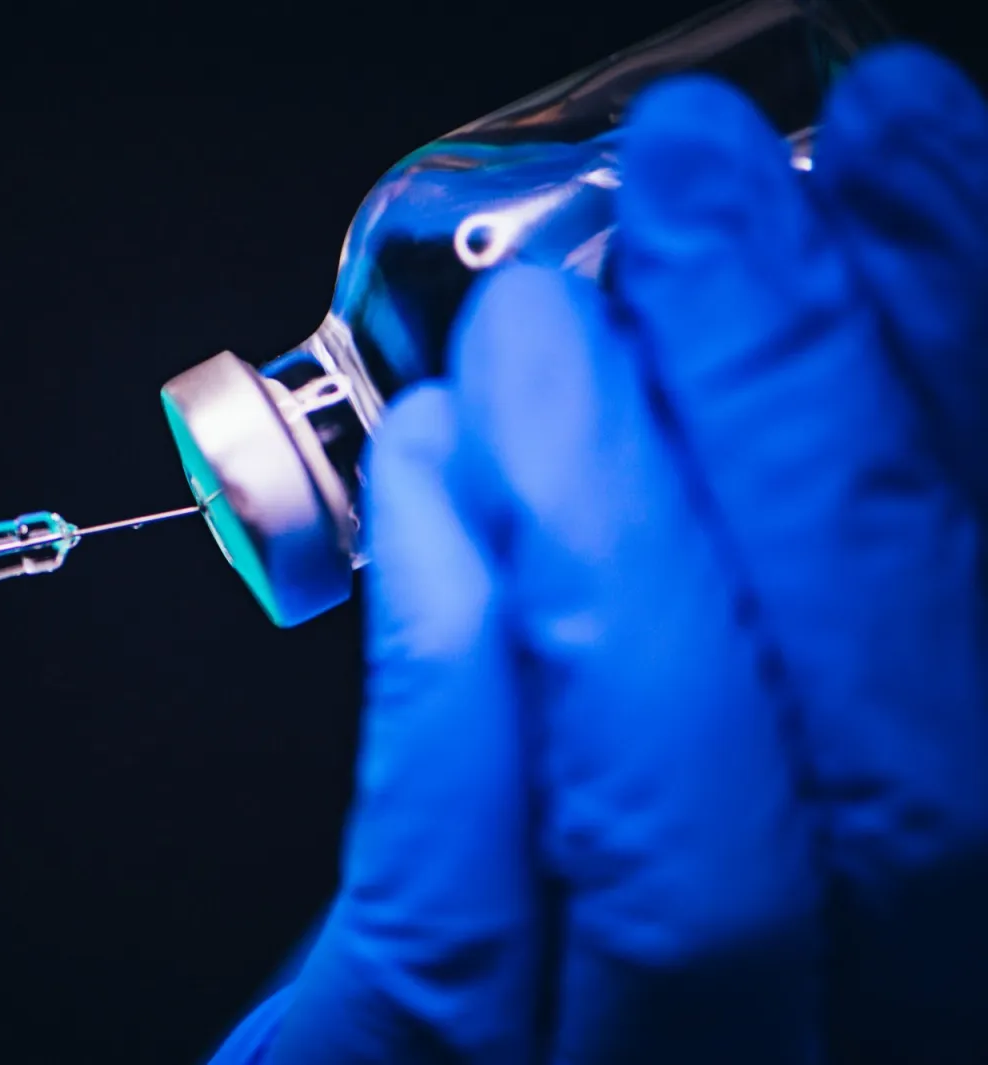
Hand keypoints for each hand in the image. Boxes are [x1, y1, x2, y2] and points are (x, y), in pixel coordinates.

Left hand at [212, 44, 987, 1064]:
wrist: (415, 1056)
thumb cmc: (613, 876)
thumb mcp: (748, 718)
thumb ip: (809, 567)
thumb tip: (814, 307)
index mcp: (953, 931)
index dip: (962, 361)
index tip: (899, 141)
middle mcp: (874, 1031)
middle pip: (908, 771)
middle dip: (805, 427)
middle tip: (696, 189)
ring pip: (699, 864)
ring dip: (622, 538)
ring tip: (543, 322)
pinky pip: (448, 931)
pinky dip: (448, 682)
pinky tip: (430, 481)